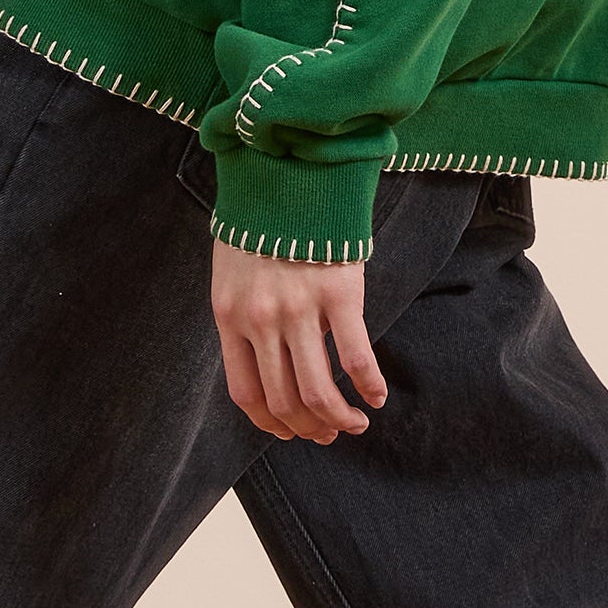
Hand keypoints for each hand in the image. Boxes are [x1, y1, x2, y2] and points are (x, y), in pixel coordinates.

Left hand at [212, 237, 387, 443]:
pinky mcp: (339, 294)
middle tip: (330, 434)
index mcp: (230, 317)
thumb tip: (271, 364)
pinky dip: (369, 387)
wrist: (287, 173)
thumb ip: (247, 317)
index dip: (271, 423)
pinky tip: (376, 397)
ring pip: (319, 391)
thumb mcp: (234, 274)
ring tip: (355, 424)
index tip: (291, 432)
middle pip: (285, 400)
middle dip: (310, 429)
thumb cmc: (261, 225)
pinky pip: (356, 357)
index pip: (246, 393)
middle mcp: (261, 320)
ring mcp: (300, 309)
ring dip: (339, 419)